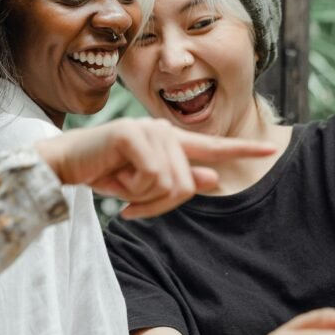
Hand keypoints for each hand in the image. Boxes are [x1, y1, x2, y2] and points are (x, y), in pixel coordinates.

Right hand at [33, 117, 275, 218]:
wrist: (64, 164)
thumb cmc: (102, 171)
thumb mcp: (143, 184)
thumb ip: (178, 180)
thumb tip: (214, 180)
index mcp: (170, 140)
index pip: (212, 146)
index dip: (242, 149)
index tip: (270, 148)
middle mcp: (164, 130)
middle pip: (187, 184)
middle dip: (160, 204)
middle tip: (132, 204)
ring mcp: (149, 129)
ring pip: (171, 183)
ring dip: (143, 197)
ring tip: (121, 186)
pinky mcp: (132, 135)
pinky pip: (152, 177)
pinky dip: (132, 190)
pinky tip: (115, 181)